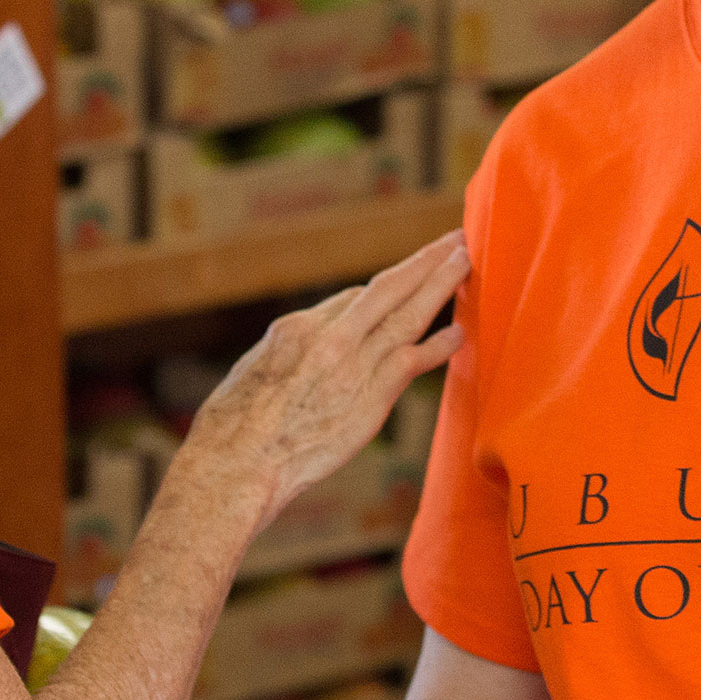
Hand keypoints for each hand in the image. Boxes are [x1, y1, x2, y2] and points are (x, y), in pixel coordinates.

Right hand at [179, 229, 466, 528]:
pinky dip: (438, 345)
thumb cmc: (234, 426)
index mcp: (297, 327)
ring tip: (465, 261)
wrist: (240, 461)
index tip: (406, 283)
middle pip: (388, 287)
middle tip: (455, 238)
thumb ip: (287, 355)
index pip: (351, 300)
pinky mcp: (371, 398)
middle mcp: (330, 337)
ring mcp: (353, 365)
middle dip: (424, 261)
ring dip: (441, 285)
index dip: (384, 291)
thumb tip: (302, 355)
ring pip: (408, 314)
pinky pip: (413, 361)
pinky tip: (459, 332)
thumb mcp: (254, 372)